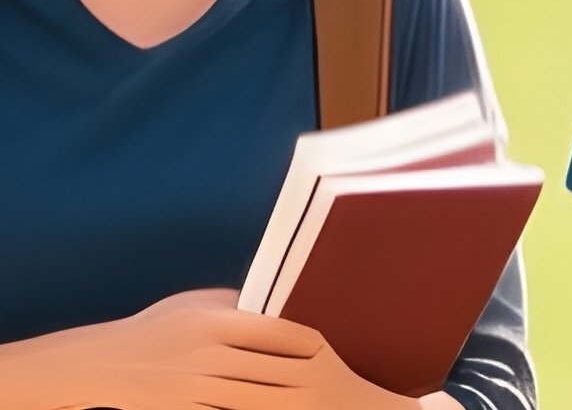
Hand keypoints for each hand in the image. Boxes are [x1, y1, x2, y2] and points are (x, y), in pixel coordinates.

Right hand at [43, 290, 402, 409]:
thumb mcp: (197, 303)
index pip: (278, 333)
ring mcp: (195, 390)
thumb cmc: (159, 326)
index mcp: (217, 323)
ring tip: (314, 404)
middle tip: (334, 383)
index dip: (307, 344)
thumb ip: (237, 304)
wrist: (105, 364)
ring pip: (255, 400)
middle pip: (272, 370)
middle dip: (306, 379)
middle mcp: (209, 356)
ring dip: (286, 404)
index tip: (327, 348)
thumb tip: (277, 303)